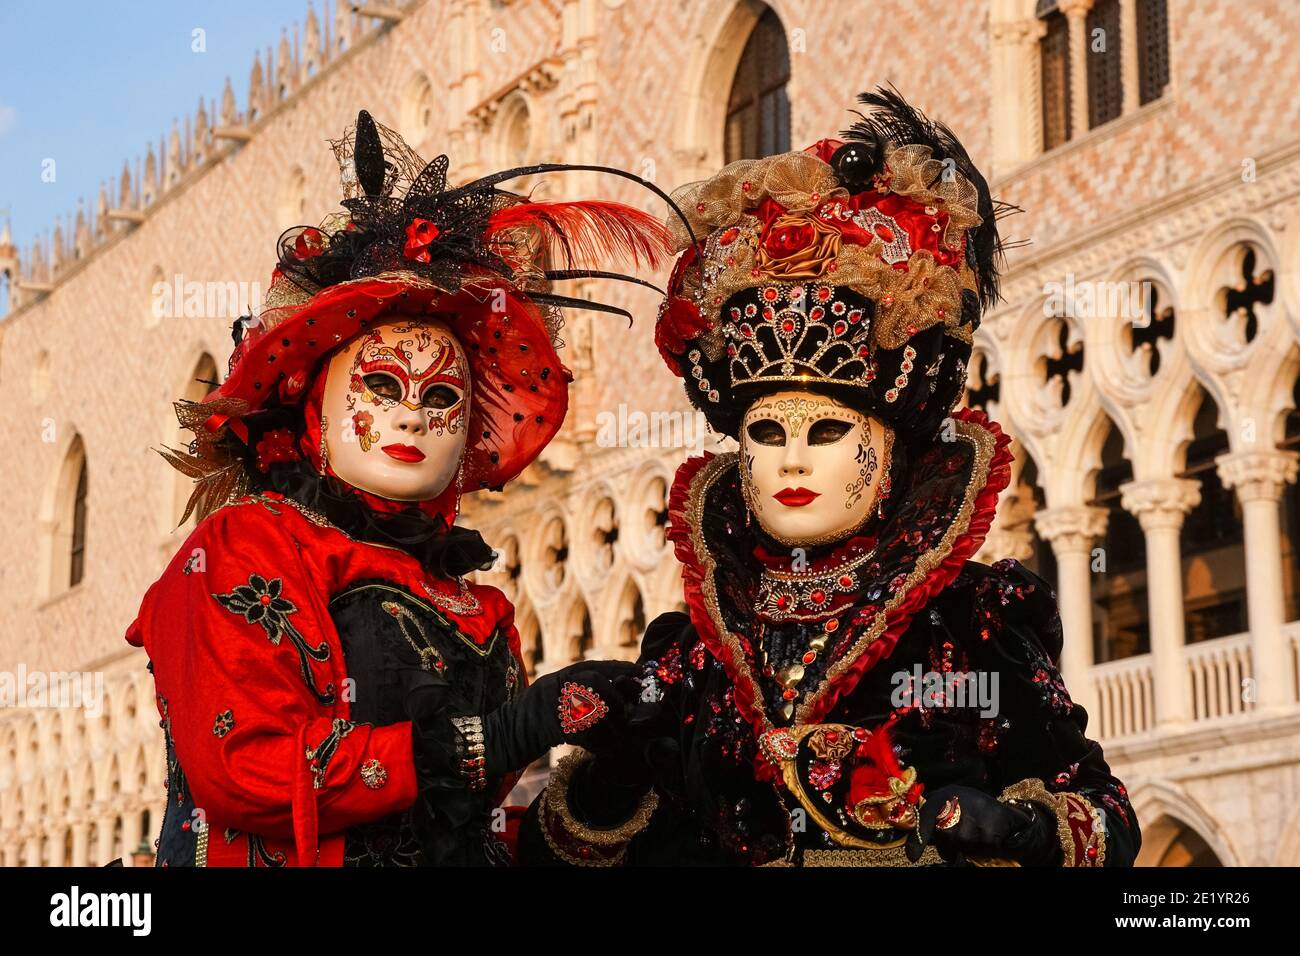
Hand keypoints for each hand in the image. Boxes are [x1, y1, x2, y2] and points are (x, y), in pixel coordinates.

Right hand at [481, 658, 637, 775]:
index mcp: (554, 679)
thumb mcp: (548, 703)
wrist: (495, 741)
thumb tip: (610, 702)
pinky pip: (583, 731)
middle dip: (617, 688)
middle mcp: (552, 687)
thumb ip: (573, 698)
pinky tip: (609, 750)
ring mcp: (549, 705)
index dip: (617, 669)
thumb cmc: (524, 727)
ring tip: (620, 725)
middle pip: (592, 677)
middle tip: (630, 702)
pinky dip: (600, 742)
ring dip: (610, 712)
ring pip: (590, 700)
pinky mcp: (550, 727)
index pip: (590, 667)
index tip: (638, 673)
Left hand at [905, 785, 1040, 864]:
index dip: (918, 838)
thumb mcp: (952, 806)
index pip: (926, 817)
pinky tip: (986, 836)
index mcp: (945, 795)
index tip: (912, 855)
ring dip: (967, 846)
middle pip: (944, 835)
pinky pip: (980, 847)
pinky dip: (982, 848)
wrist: (1006, 815)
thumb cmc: (972, 812)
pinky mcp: (991, 827)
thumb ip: (934, 818)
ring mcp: (977, 814)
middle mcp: (960, 801)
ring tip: (975, 834)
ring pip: (962, 843)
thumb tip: (914, 840)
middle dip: (948, 844)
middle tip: (957, 840)